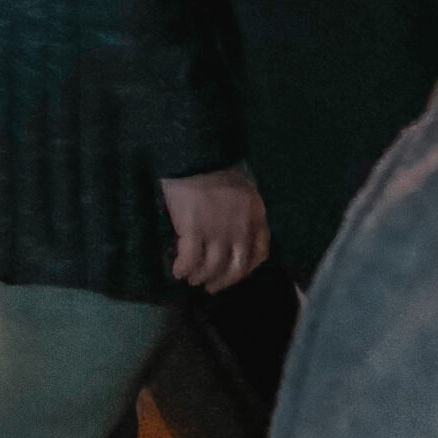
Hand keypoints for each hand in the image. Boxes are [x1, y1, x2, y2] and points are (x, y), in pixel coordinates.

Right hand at [161, 165, 268, 292]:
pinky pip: (189, 260)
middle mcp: (241, 230)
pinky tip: (177, 270)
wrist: (195, 151)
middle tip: (210, 286)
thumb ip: (243, 210)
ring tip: (190, 279)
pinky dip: (183, 269)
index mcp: (256, 217)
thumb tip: (232, 228)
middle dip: (222, 281)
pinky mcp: (193, 230)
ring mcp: (217, 232)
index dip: (246, 269)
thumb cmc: (215, 162)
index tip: (234, 273)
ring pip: (212, 268)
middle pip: (236, 269)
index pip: (259, 254)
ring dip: (200, 277)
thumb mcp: (243, 187)